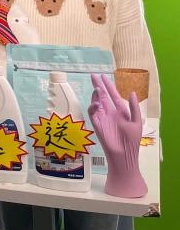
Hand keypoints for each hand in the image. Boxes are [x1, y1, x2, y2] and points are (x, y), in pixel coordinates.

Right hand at [88, 73, 145, 197]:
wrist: (123, 154)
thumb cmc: (132, 140)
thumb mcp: (137, 122)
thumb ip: (134, 108)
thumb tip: (132, 92)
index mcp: (120, 111)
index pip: (113, 95)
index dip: (108, 86)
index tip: (103, 76)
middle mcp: (110, 112)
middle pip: (102, 96)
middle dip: (98, 85)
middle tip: (93, 76)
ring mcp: (102, 117)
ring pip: (96, 102)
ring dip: (96, 95)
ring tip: (97, 88)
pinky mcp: (96, 123)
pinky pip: (92, 112)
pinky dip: (93, 106)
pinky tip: (97, 103)